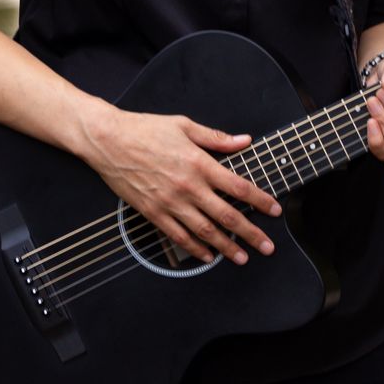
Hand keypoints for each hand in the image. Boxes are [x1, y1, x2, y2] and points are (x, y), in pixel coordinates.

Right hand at [83, 105, 280, 265]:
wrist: (108, 141)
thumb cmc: (145, 129)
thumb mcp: (184, 125)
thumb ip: (217, 138)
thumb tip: (244, 141)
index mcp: (199, 163)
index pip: (238, 187)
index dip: (260, 200)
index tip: (275, 211)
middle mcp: (188, 187)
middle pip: (227, 216)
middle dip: (250, 233)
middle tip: (267, 247)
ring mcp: (170, 203)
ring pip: (205, 231)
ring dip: (226, 247)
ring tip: (242, 258)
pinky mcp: (153, 213)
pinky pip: (178, 236)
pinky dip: (195, 249)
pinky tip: (207, 256)